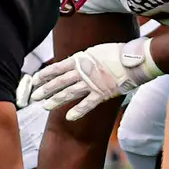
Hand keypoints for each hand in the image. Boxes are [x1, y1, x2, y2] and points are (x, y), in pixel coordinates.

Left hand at [30, 39, 160, 121]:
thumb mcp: (94, 51)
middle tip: (34, 97)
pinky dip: (78, 111)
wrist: (134, 60)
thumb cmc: (116, 54)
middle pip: (59, 82)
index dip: (44, 75)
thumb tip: (71, 64)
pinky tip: (68, 117)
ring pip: (69, 93)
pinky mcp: (102, 93)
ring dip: (56, 100)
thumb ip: (82, 60)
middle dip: (45, 90)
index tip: (34, 81)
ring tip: (45, 107)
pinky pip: (87, 104)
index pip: (57, 68)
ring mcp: (92, 83)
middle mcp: (83, 71)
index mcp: (80, 59)